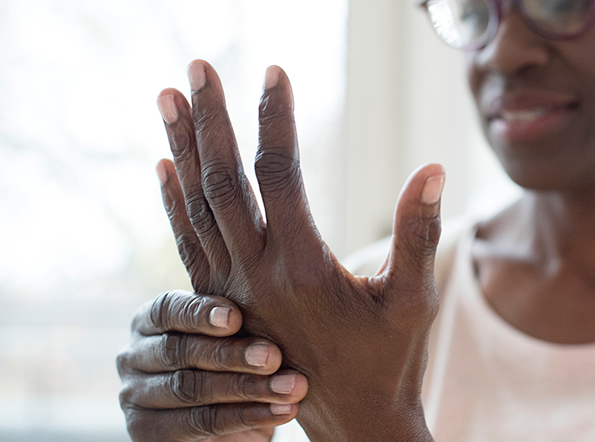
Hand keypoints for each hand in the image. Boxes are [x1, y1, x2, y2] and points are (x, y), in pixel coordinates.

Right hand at [117, 290, 308, 441]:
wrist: (227, 420)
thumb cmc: (235, 361)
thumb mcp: (234, 335)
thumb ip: (239, 320)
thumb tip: (278, 295)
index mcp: (149, 321)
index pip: (167, 309)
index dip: (201, 313)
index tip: (237, 318)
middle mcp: (134, 355)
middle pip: (179, 351)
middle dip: (231, 354)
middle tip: (274, 356)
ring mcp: (135, 395)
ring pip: (191, 389)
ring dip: (246, 387)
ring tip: (290, 387)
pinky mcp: (144, 431)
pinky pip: (200, 422)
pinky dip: (246, 416)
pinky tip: (281, 410)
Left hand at [153, 60, 444, 441]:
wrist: (351, 425)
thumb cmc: (390, 362)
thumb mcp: (414, 301)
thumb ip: (419, 233)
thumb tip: (432, 167)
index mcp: (303, 268)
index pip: (278, 174)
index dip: (275, 119)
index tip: (274, 72)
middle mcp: (256, 275)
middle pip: (223, 181)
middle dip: (210, 119)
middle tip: (199, 63)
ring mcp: (233, 290)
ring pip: (197, 207)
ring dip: (181, 148)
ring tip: (168, 96)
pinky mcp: (224, 303)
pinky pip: (189, 244)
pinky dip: (174, 202)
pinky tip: (162, 166)